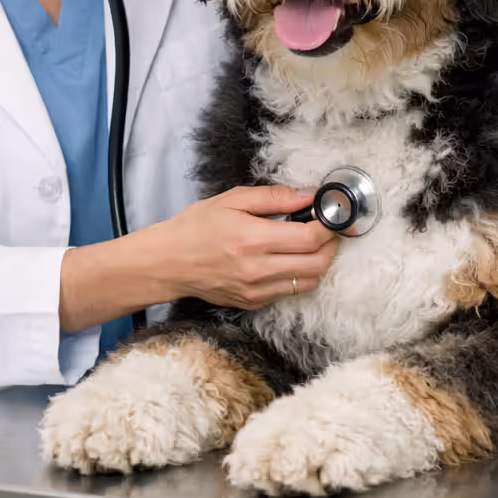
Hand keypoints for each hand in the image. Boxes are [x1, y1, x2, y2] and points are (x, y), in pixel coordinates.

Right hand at [141, 185, 338, 309]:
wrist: (167, 263)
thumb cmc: (195, 228)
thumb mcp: (231, 200)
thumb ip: (273, 197)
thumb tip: (306, 195)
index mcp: (252, 239)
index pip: (309, 238)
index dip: (328, 227)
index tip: (329, 217)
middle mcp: (257, 269)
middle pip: (317, 264)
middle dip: (330, 246)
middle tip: (326, 231)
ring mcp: (256, 290)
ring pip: (309, 282)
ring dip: (318, 263)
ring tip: (309, 245)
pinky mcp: (253, 302)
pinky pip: (289, 292)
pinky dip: (298, 276)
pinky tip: (288, 260)